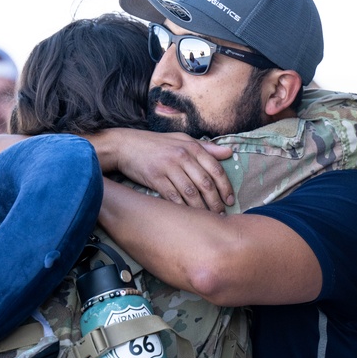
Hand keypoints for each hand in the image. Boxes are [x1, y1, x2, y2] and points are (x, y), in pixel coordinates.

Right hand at [113, 130, 233, 211]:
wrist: (125, 145)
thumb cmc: (155, 144)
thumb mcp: (181, 139)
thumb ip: (206, 147)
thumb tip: (229, 153)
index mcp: (191, 147)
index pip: (215, 169)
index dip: (226, 187)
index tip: (230, 200)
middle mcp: (182, 156)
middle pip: (205, 183)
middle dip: (216, 202)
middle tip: (221, 214)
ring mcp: (169, 167)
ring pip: (191, 193)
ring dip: (201, 208)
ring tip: (208, 218)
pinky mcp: (156, 178)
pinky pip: (173, 197)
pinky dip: (182, 209)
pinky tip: (189, 217)